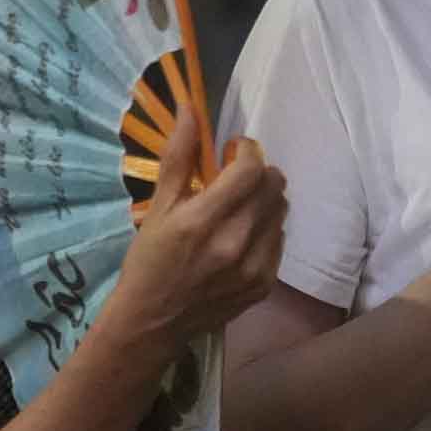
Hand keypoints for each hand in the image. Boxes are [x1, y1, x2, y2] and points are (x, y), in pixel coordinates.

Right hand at [113, 107, 287, 345]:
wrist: (152, 323)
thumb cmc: (149, 260)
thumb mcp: (158, 206)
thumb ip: (178, 156)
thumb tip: (191, 107)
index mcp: (202, 220)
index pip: (251, 170)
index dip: (247, 152)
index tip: (232, 152)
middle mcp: (234, 244)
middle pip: (274, 186)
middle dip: (258, 172)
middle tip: (236, 177)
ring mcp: (253, 268)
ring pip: (281, 211)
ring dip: (264, 199)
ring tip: (238, 206)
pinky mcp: (264, 285)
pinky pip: (279, 239)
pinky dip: (266, 228)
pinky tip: (242, 235)